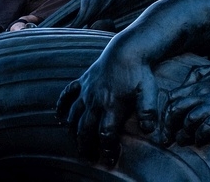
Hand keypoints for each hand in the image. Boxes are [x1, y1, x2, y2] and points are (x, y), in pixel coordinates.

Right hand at [57, 46, 161, 164]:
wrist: (127, 49)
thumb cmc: (139, 71)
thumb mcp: (149, 91)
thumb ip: (148, 111)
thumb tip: (149, 130)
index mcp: (112, 105)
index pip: (105, 133)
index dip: (106, 149)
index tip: (108, 160)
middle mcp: (95, 100)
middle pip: (85, 128)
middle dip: (86, 146)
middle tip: (89, 158)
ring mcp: (86, 90)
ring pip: (73, 115)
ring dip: (73, 131)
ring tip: (77, 143)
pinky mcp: (82, 81)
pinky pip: (67, 94)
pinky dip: (61, 106)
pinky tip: (60, 118)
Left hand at [163, 64, 209, 144]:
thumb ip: (197, 74)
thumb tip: (185, 83)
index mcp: (197, 85)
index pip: (171, 99)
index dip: (165, 114)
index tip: (164, 125)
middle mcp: (201, 95)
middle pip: (175, 111)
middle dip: (168, 127)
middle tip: (167, 139)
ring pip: (188, 121)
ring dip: (183, 134)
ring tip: (181, 142)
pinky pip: (206, 129)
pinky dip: (200, 136)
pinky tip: (199, 141)